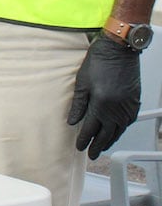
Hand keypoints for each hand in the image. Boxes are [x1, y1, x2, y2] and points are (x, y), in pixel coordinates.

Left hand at [67, 36, 141, 159]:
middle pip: (107, 134)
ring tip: (102, 146)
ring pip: (119, 130)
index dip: (84, 140)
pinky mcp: (134, 102)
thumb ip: (78, 105)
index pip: (91, 129)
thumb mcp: (81, 83)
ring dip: (110, 140)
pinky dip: (121, 130)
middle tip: (91, 155)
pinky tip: (116, 132)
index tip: (79, 147)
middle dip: (98, 146)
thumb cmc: (98, 62)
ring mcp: (128, 106)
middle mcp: (117, 109)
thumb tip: (72, 122)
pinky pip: (128, 122)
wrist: (118, 50)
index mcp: (101, 105)